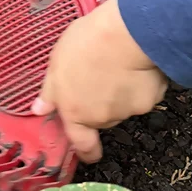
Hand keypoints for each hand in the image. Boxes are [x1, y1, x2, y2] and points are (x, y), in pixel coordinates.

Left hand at [32, 0, 166, 162]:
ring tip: (119, 63)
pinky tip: (138, 63)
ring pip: (125, 104)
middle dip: (103, 103)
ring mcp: (129, 109)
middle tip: (101, 76)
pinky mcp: (152, 98)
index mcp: (76, 111)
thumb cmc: (85, 45)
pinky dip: (143, 83)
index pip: (82, 143)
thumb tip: (39, 109)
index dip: (87, 152)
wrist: (125, 35)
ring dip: (122, 91)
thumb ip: (50, 90)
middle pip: (103, 118)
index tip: (91, 154)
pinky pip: (147, 93)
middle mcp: (102, 116)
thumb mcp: (56, 63)